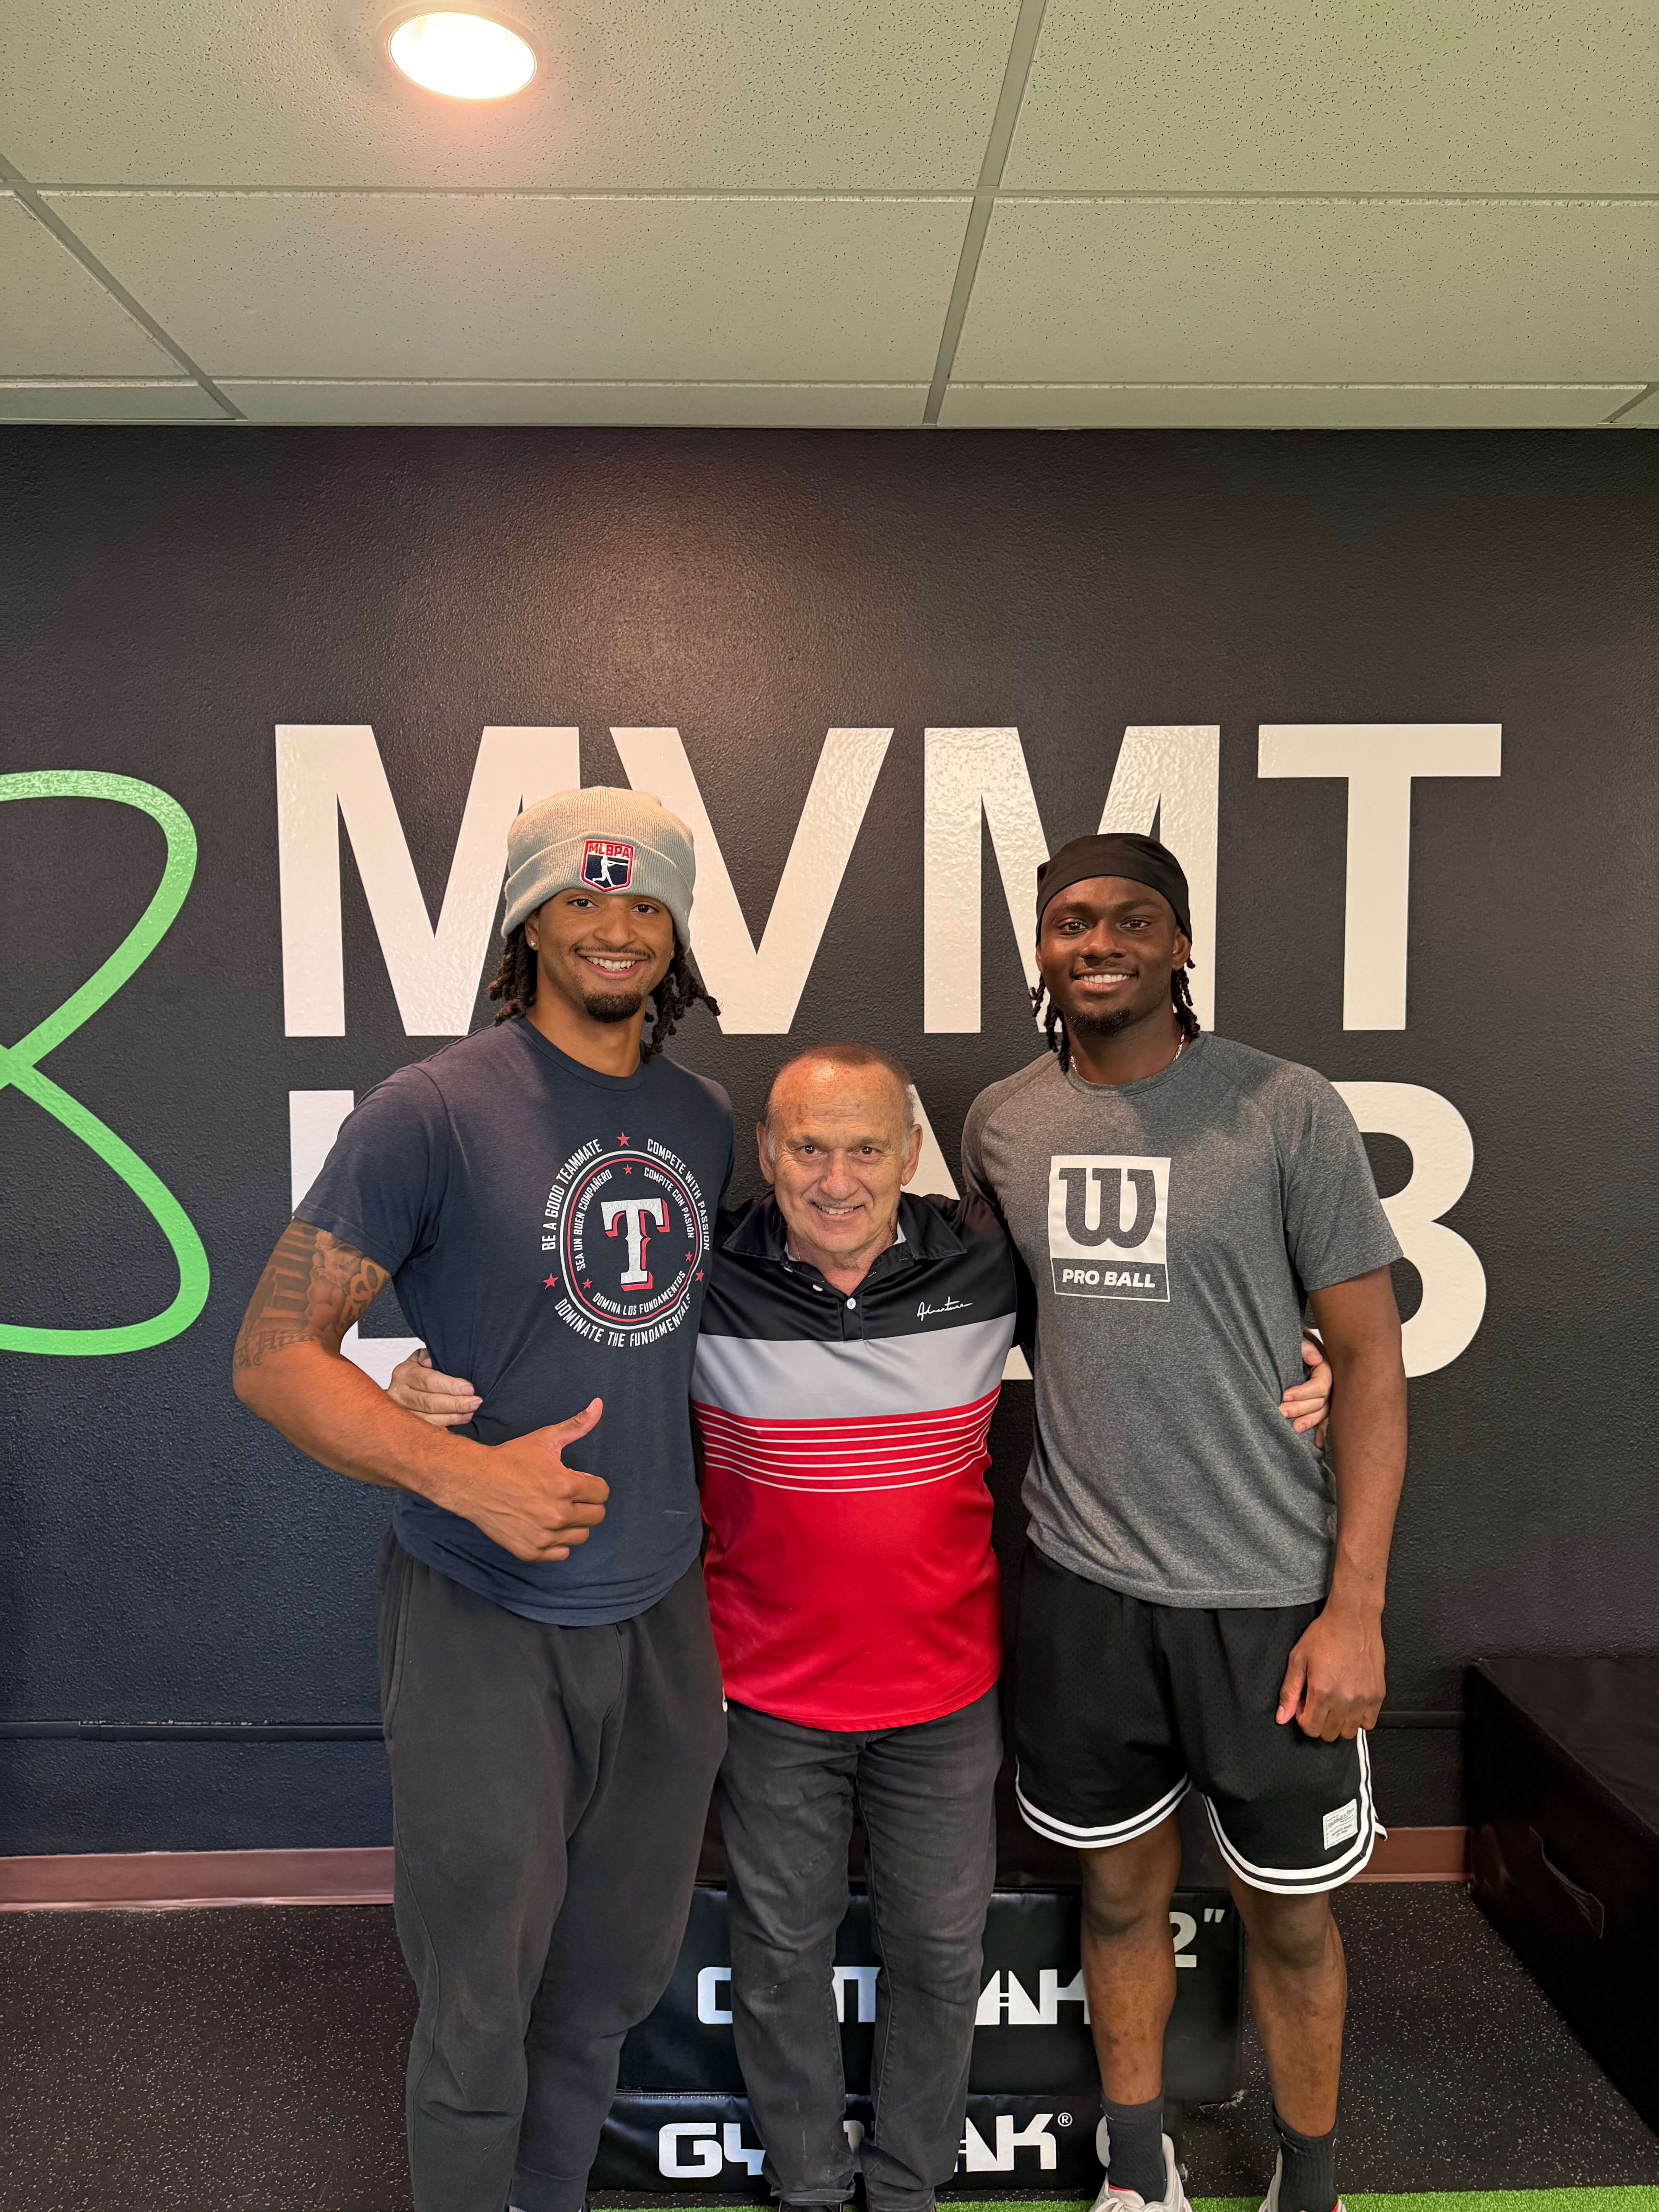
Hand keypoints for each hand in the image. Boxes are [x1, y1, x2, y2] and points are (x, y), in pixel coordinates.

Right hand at [389, 1345, 480, 1428]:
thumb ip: (429, 1356)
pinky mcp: (409, 1423)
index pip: (429, 1381)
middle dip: (456, 1403)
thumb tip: (429, 1361)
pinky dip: (448, 1423)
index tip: (469, 1389)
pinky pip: (430, 1427)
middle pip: (430, 1402)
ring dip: (454, 1416)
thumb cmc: (420, 1369)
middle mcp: (399, 1394)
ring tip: (471, 1411)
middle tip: (475, 1402)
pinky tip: (462, 1418)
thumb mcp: (423, 1357)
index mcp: (403, 1374)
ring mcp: (403, 1411)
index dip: (450, 1386)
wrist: (406, 1384)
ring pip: (430, 1418)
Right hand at [447, 1400, 609, 1562]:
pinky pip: (561, 1553)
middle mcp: (557, 1515)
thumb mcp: (545, 1438)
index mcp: (566, 1486)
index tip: (576, 1480)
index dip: (591, 1484)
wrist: (473, 1481)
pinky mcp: (530, 1551)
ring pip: (581, 1536)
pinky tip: (545, 1526)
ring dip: (574, 1524)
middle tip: (567, 1495)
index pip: (602, 1493)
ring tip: (556, 1509)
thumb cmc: (510, 1459)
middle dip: (586, 1503)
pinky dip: (557, 1542)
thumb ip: (577, 1425)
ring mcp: (544, 1536)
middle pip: (596, 1516)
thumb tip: (599, 1404)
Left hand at [1276, 1601, 1384, 1739]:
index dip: (1302, 1719)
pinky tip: (1350, 1703)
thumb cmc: (1325, 1635)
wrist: (1352, 1619)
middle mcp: (1345, 1700)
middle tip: (1316, 1702)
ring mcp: (1364, 1699)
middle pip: (1329, 1734)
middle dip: (1318, 1722)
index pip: (1311, 1729)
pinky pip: (1368, 1723)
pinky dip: (1358, 1719)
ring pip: (1349, 1732)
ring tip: (1333, 1703)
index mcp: (1322, 1692)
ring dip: (1337, 1723)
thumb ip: (1289, 1691)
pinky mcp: (1378, 1695)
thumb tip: (1281, 1717)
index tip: (1303, 1705)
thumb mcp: (1298, 1659)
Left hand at [1279, 1332, 1331, 1446]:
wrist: (1294, 1339)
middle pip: (1321, 1402)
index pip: (1321, 1385)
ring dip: (1309, 1422)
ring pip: (1323, 1413)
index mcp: (1326, 1366)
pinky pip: (1324, 1419)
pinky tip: (1317, 1445)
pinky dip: (1321, 1431)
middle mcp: (1331, 1382)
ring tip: (1294, 1429)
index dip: (1303, 1393)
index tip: (1284, 1395)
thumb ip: (1305, 1347)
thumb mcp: (1299, 1337)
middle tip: (1280, 1412)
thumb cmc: (1294, 1338)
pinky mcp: (1321, 1401)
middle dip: (1301, 1409)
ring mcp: (1328, 1394)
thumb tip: (1316, 1359)